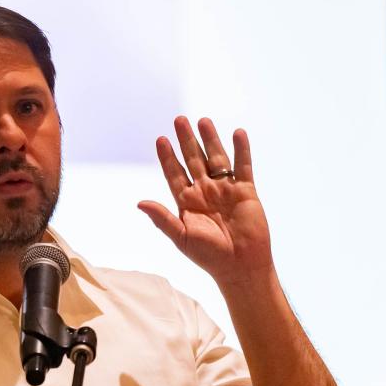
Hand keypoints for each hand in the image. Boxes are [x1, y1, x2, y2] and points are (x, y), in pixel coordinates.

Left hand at [138, 116, 273, 285]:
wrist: (240, 266)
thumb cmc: (209, 256)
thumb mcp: (182, 236)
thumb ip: (162, 218)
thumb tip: (139, 202)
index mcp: (186, 202)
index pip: (174, 173)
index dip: (167, 157)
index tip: (161, 139)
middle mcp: (204, 192)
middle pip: (193, 159)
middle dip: (186, 140)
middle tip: (179, 119)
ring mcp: (225, 189)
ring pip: (217, 158)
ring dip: (210, 139)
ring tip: (203, 120)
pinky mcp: (245, 191)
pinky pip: (243, 166)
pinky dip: (242, 150)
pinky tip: (237, 133)